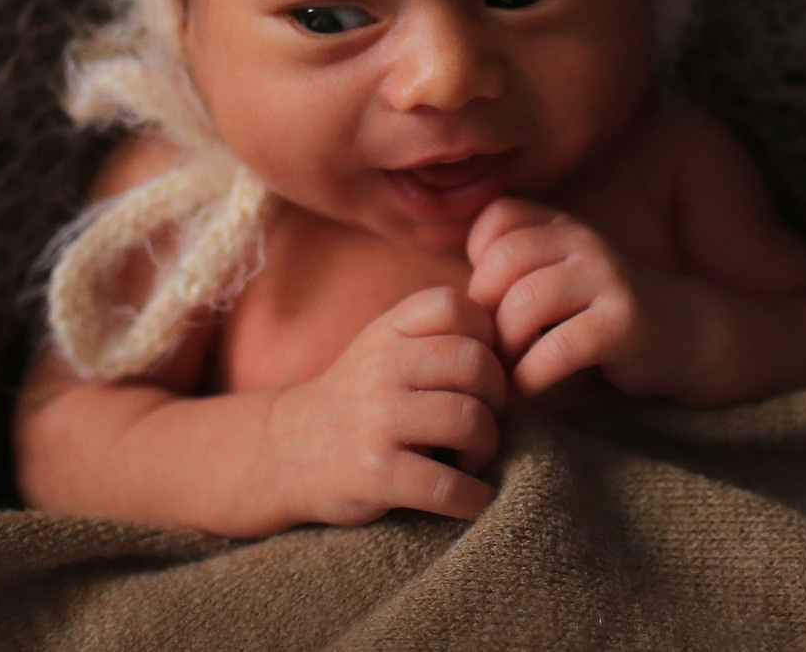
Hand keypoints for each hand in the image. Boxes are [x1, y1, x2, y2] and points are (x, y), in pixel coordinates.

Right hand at [265, 286, 507, 525]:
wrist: (286, 450)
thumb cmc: (360, 397)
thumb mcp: (385, 346)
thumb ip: (438, 334)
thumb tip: (519, 341)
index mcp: (388, 329)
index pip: (458, 306)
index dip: (487, 337)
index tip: (480, 370)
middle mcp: (381, 366)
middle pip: (476, 363)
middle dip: (497, 397)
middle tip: (483, 419)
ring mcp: (377, 420)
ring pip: (469, 420)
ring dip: (486, 446)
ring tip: (470, 457)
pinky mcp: (376, 474)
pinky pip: (449, 486)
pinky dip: (474, 499)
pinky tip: (472, 499)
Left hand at [466, 199, 683, 398]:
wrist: (690, 338)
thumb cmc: (604, 322)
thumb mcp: (558, 289)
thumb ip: (511, 287)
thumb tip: (445, 321)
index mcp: (562, 227)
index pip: (498, 219)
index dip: (478, 261)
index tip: (487, 306)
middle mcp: (584, 241)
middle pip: (502, 261)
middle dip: (483, 314)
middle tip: (485, 352)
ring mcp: (607, 277)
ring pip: (526, 302)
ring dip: (504, 350)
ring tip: (503, 377)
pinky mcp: (625, 321)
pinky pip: (559, 347)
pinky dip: (532, 378)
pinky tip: (530, 393)